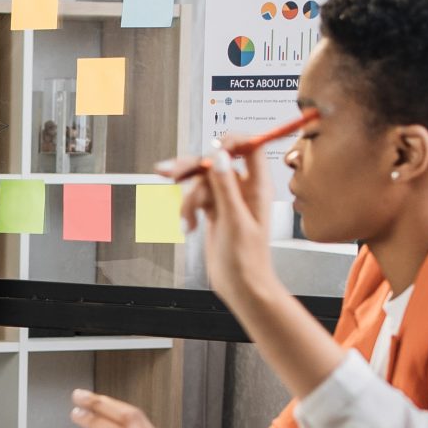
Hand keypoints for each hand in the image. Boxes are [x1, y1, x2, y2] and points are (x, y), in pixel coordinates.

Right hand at [160, 142, 282, 306]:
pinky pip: (196, 197)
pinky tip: (189, 226)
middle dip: (192, 167)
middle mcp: (243, 189)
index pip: (250, 147)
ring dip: (188, 198)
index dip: (232, 140)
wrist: (241, 286)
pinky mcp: (214, 209)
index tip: (212, 146)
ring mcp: (227, 199)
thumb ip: (226, 186)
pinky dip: (188, 209)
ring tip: (186, 218)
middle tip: (170, 171)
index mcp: (257, 187)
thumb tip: (220, 156)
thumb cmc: (247, 260)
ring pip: (201, 181)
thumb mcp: (235, 221)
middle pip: (216, 161)